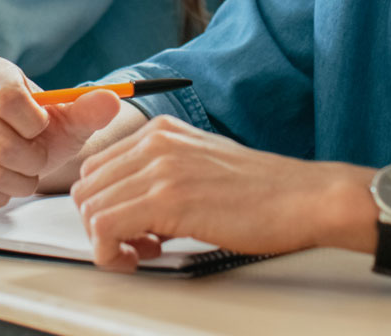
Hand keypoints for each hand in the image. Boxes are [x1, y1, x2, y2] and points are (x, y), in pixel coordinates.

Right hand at [0, 55, 126, 207]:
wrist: (19, 148)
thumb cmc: (43, 129)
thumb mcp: (71, 118)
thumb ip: (90, 109)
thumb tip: (111, 100)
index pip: (9, 100)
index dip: (35, 125)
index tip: (42, 128)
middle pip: (0, 144)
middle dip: (32, 162)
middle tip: (38, 160)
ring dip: (17, 182)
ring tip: (23, 173)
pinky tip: (2, 187)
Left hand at [70, 116, 371, 270]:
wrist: (304, 198)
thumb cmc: (264, 192)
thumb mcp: (203, 166)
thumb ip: (163, 176)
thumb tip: (131, 209)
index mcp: (162, 131)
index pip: (97, 167)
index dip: (104, 205)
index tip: (129, 228)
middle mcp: (156, 142)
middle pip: (86, 188)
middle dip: (100, 224)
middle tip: (134, 244)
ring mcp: (160, 168)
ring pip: (91, 209)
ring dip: (107, 242)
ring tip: (143, 252)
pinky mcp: (168, 199)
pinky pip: (105, 229)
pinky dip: (111, 254)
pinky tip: (140, 258)